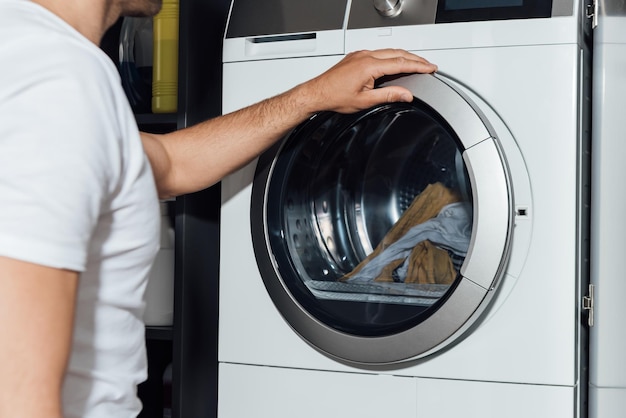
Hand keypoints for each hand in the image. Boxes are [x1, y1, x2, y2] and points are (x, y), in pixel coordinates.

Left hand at [303, 49, 437, 113]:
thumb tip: (406, 94)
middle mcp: (365, 56)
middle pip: (397, 53)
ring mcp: (360, 54)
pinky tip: (395, 62)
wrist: (317, 93)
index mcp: (369, 66)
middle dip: (415, 59)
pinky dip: (391, 56)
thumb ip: (389, 95)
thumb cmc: (335, 97)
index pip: (401, 63)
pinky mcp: (356, 56)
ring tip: (416, 63)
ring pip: (388, 51)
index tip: (430, 68)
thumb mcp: (366, 101)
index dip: (418, 66)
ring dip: (404, 57)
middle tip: (428, 65)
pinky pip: (378, 53)